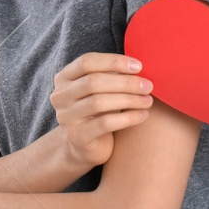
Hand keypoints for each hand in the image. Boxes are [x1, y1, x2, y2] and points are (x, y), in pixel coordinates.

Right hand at [50, 53, 152, 170]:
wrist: (85, 146)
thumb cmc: (98, 111)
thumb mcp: (101, 90)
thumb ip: (112, 76)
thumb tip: (138, 67)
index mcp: (63, 78)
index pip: (87, 62)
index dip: (114, 61)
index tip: (139, 66)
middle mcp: (60, 96)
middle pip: (94, 82)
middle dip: (125, 82)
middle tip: (148, 85)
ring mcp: (66, 117)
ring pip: (99, 102)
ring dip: (129, 99)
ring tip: (148, 100)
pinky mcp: (77, 136)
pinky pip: (105, 123)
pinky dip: (128, 118)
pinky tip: (143, 115)